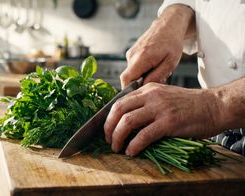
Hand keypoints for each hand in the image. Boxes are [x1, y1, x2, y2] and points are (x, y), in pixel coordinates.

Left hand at [104, 83, 220, 155]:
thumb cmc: (189, 105)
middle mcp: (151, 96)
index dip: (109, 118)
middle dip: (109, 127)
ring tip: (117, 148)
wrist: (214, 106)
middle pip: (119, 110)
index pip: (119, 102)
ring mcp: (159, 108)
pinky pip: (144, 135)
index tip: (108, 130)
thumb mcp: (163, 96)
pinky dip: (134, 145)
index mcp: (148, 89)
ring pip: (127, 121)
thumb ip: (146, 104)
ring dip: (118, 137)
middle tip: (108, 140)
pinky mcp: (169, 122)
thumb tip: (128, 122)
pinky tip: (132, 152)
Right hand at [121, 5, 193, 87]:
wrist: (168, 25)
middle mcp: (132, 55)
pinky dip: (142, 70)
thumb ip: (156, 77)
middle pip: (128, 78)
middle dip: (139, 83)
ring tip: (156, 69)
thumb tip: (144, 87)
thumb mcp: (170, 63)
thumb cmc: (171, 42)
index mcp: (141, 58)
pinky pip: (133, 67)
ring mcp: (130, 53)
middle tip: (154, 80)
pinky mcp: (131, 53)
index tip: (137, 94)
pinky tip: (153, 65)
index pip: (126, 79)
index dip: (128, 90)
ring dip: (142, 76)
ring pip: (132, 72)